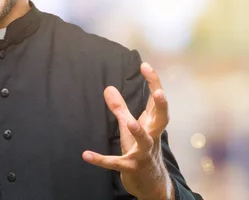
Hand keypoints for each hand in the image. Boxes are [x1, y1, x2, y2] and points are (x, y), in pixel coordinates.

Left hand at [83, 62, 173, 199]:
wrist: (151, 183)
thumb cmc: (142, 149)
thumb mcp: (130, 127)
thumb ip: (120, 108)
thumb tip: (107, 88)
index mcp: (153, 124)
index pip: (157, 101)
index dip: (153, 82)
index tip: (145, 65)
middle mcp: (152, 136)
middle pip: (162, 119)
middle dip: (162, 105)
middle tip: (159, 92)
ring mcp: (143, 152)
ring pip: (144, 141)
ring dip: (139, 132)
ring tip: (131, 123)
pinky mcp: (131, 167)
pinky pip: (115, 163)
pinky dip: (101, 160)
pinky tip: (86, 155)